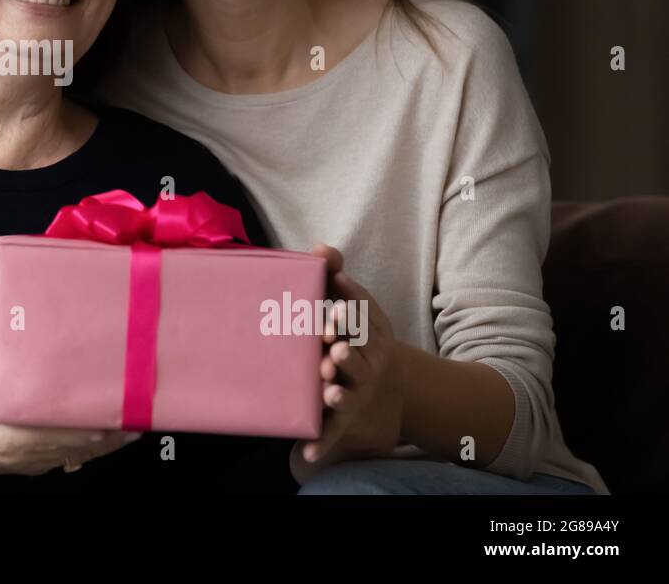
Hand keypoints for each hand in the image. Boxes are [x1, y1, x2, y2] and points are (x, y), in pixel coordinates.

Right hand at [0, 341, 142, 479]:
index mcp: (7, 438)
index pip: (55, 435)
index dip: (84, 427)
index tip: (108, 415)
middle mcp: (25, 453)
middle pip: (76, 446)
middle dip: (108, 434)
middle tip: (136, 415)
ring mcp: (33, 461)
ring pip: (79, 455)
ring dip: (107, 444)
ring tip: (136, 427)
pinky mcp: (37, 462)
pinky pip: (72, 458)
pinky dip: (94, 448)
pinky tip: (114, 438)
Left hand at [291, 244, 403, 480]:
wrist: (394, 394)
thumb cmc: (364, 341)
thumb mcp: (361, 312)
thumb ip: (340, 280)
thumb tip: (321, 247)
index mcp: (370, 337)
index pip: (363, 322)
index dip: (351, 310)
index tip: (337, 298)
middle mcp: (369, 366)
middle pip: (358, 360)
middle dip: (347, 355)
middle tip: (335, 351)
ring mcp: (359, 394)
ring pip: (349, 395)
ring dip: (339, 394)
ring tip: (329, 391)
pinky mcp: (346, 420)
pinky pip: (333, 433)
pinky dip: (321, 443)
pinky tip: (305, 453)